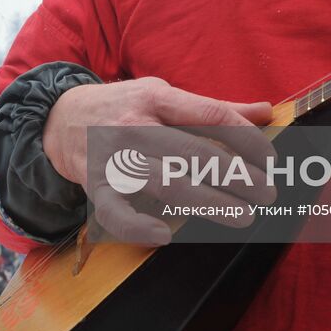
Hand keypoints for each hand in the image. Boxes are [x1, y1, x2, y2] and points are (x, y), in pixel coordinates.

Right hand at [42, 76, 275, 244]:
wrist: (61, 117)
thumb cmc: (124, 107)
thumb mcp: (162, 95)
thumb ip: (212, 107)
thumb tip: (265, 111)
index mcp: (156, 98)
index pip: (210, 115)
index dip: (245, 138)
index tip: (270, 159)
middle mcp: (134, 125)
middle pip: (193, 153)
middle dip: (238, 176)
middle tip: (267, 193)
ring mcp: (114, 157)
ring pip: (166, 184)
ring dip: (209, 203)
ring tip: (243, 216)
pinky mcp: (96, 185)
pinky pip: (116, 212)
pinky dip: (139, 227)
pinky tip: (166, 236)